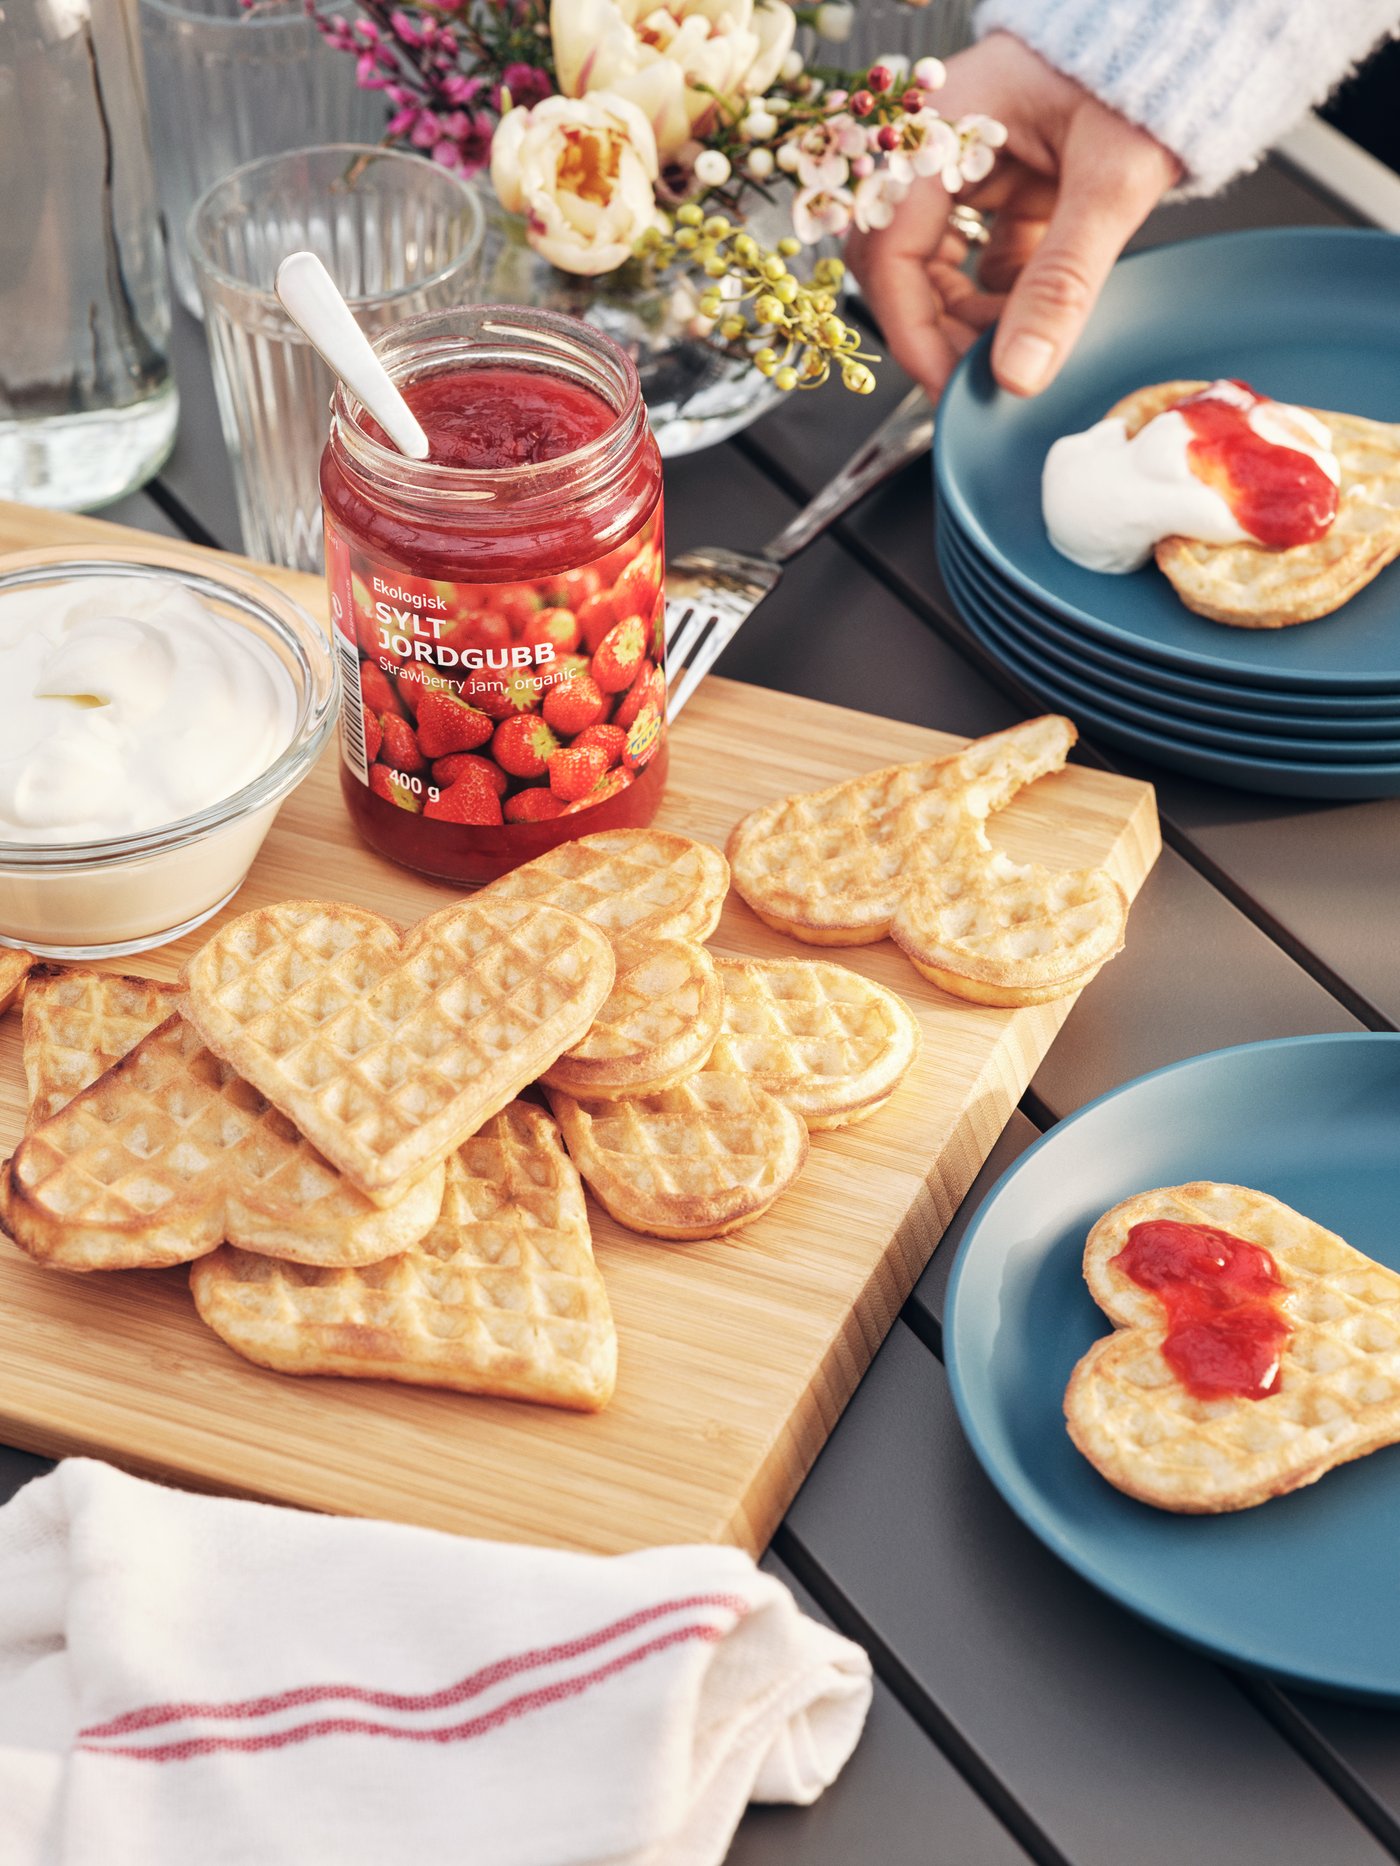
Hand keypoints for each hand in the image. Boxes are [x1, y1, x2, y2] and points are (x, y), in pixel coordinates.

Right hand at [847, 32, 1181, 400]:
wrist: (1191, 35)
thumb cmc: (1149, 69)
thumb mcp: (1109, 183)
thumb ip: (1061, 282)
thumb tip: (1018, 375)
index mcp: (944, 127)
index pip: (889, 249)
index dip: (909, 329)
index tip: (947, 385)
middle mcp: (940, 147)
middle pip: (901, 264)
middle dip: (938, 328)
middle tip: (986, 378)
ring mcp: (969, 168)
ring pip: (937, 268)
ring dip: (970, 318)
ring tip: (1020, 343)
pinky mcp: (1004, 186)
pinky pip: (980, 258)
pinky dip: (1002, 297)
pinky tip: (1038, 311)